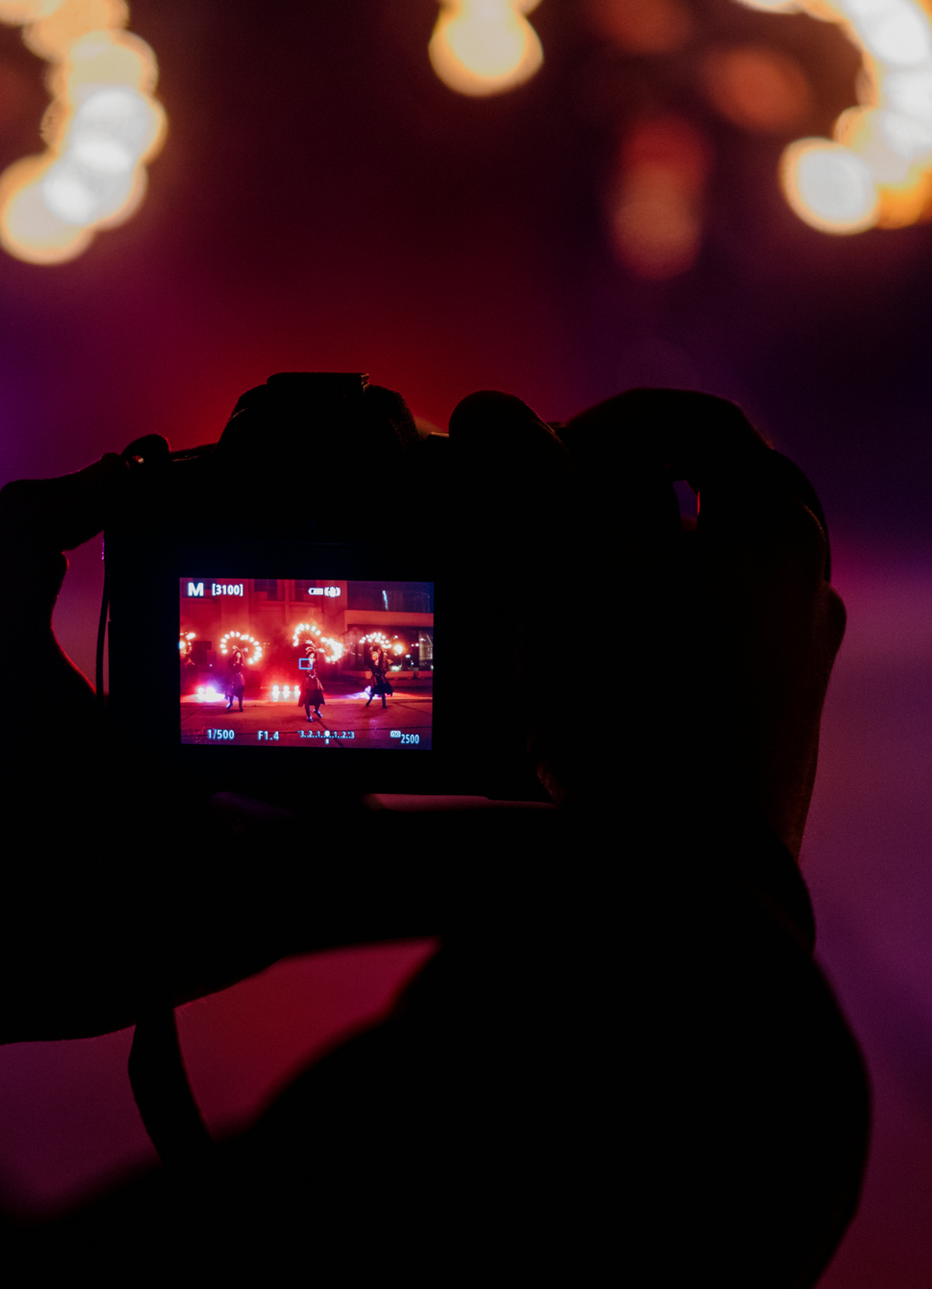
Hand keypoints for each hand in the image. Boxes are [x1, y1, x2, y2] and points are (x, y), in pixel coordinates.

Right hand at [450, 387, 845, 857]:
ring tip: (558, 594)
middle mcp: (801, 592)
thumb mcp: (563, 569)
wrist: (684, 878)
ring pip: (709, 582)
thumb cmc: (631, 706)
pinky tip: (590, 673)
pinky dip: (646, 638)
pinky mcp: (765, 735)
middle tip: (555, 516)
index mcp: (774, 530)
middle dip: (626, 496)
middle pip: (714, 501)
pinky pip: (705, 654)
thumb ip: (524, 475)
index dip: (610, 420)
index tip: (545, 454)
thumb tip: (487, 410)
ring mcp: (791, 669)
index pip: (701, 424)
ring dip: (632, 567)